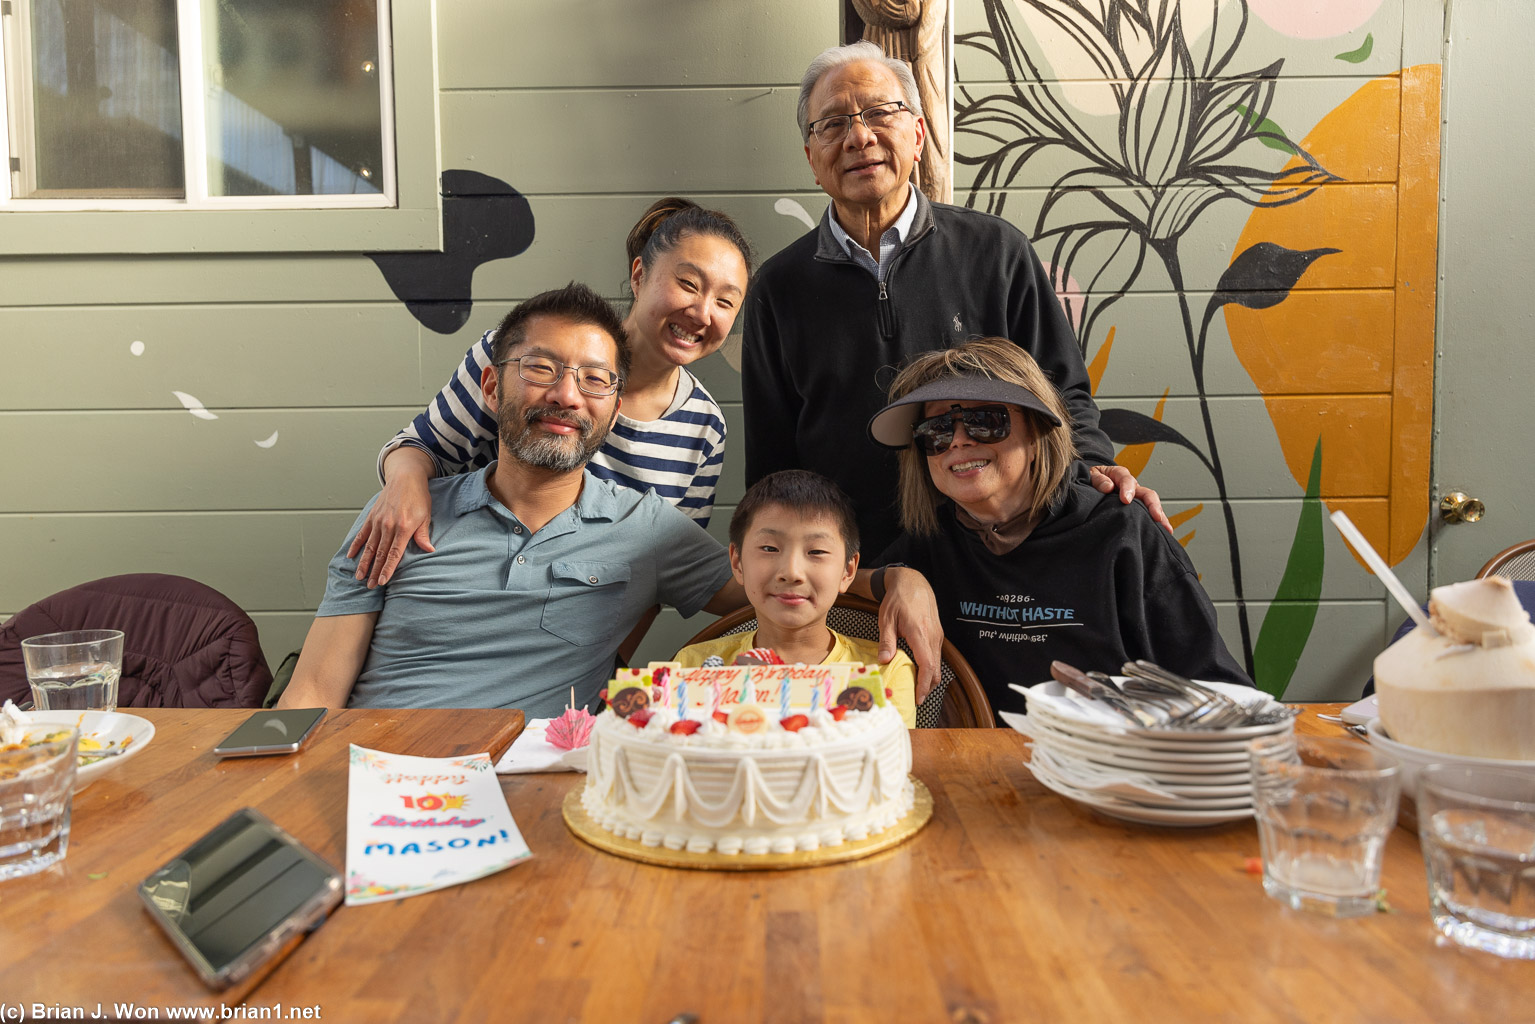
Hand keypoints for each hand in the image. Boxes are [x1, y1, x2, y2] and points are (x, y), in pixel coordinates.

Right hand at [349, 448, 436, 587]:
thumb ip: (423, 535)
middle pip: (380, 554)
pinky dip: (356, 545)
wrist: (405, 477)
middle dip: (374, 571)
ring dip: (364, 563)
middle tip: (370, 586)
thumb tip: (429, 550)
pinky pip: (362, 534)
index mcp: (403, 528)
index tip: (382, 581)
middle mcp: (388, 526)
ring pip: (370, 546)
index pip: (394, 554)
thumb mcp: (425, 516)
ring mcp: (378, 521)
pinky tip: (351, 556)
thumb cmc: (418, 496)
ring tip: (359, 577)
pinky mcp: (372, 516)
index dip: (387, 569)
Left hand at [876, 567, 943, 702]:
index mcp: (920, 633)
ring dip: (930, 677)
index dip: (924, 684)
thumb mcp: (886, 619)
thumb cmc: (898, 600)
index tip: (918, 698)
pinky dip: (930, 667)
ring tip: (916, 687)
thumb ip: (886, 641)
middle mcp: (933, 636)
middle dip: (928, 686)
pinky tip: (919, 671)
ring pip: (938, 663)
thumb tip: (884, 661)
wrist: (913, 582)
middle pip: (936, 669)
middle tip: (915, 698)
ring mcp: (937, 635)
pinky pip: (936, 655)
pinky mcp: (937, 634)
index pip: (927, 665)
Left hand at [1089, 464, 1170, 531]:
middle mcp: (1132, 486)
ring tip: (1166, 528)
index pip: (1126, 479)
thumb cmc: (1093, 479)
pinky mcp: (1137, 508)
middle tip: (1155, 516)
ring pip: (1151, 504)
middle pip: (1146, 493)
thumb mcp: (1091, 475)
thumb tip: (1108, 487)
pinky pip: (1149, 514)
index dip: (1127, 489)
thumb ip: (1098, 480)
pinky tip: (1164, 532)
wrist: (1092, 482)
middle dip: (1152, 505)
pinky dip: (1157, 522)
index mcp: (1119, 475)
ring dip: (1159, 515)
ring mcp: (1137, 497)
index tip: (1125, 500)